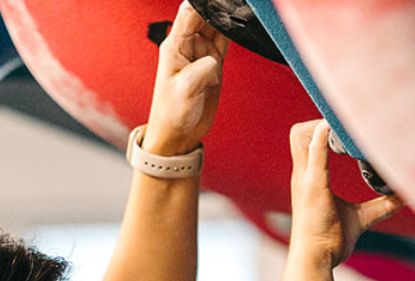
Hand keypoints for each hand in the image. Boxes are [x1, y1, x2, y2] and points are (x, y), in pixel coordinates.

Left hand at [143, 2, 229, 155]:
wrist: (178, 134)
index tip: (222, 3)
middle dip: (219, 7)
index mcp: (175, 46)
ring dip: (227, 15)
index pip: (189, 12)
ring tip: (240, 10)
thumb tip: (214, 60)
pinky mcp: (213, 62)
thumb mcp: (186, 90)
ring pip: (216, 23)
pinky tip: (241, 22)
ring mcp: (201, 52)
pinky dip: (233, 29)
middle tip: (235, 6)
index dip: (205, 4)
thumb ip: (202, 70)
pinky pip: (225, 38)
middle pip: (205, 13)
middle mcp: (188, 45)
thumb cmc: (172, 113)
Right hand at [288, 121, 404, 267]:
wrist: (316, 260)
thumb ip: (382, 205)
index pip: (306, 143)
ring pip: (301, 136)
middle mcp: (303, 175)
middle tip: (348, 120)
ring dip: (320, 125)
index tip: (344, 124)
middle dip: (317, 121)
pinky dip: (322, 137)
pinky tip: (332, 126)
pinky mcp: (313, 186)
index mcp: (310, 179)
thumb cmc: (331, 241)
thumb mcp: (362, 218)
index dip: (320, 129)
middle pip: (298, 134)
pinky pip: (314, 153)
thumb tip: (405, 197)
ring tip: (346, 122)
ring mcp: (305, 179)